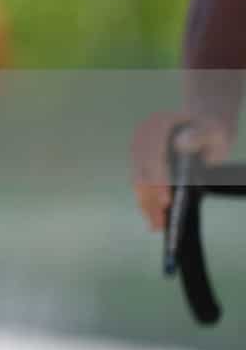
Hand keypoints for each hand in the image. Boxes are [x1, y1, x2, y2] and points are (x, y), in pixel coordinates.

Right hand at [132, 112, 234, 230]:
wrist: (202, 130)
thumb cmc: (210, 131)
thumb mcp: (212, 131)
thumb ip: (200, 135)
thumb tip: (181, 144)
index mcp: (157, 124)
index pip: (152, 155)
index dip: (157, 179)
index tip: (167, 201)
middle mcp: (142, 136)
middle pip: (141, 171)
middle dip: (150, 198)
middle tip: (161, 221)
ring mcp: (138, 149)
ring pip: (138, 181)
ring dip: (145, 204)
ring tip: (156, 225)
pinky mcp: (140, 163)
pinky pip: (140, 185)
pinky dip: (146, 201)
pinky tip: (153, 216)